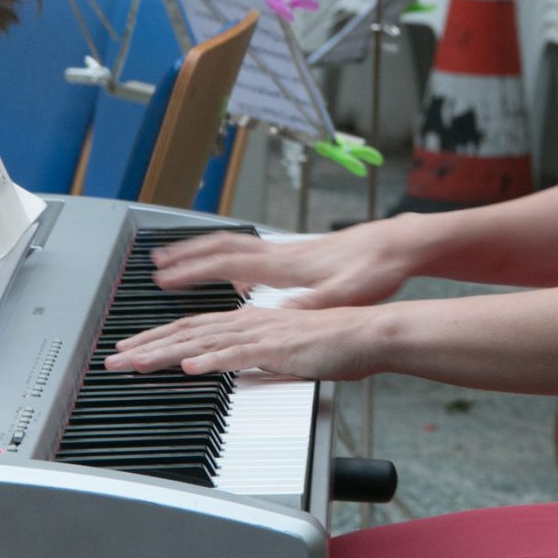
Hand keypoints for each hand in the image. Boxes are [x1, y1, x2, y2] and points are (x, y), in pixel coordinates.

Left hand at [104, 304, 379, 380]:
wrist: (367, 334)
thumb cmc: (335, 344)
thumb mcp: (285, 351)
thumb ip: (258, 357)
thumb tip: (237, 367)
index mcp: (249, 321)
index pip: (193, 328)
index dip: (158, 338)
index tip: (131, 348)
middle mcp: (248, 321)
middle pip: (185, 332)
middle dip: (145, 345)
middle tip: (112, 357)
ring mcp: (260, 334)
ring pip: (201, 342)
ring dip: (163, 353)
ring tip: (134, 363)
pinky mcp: (277, 348)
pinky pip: (236, 355)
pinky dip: (210, 360)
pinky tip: (188, 368)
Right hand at [151, 220, 410, 309]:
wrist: (399, 244)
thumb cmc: (376, 268)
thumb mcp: (348, 293)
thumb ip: (315, 304)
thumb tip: (281, 313)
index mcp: (288, 265)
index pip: (229, 264)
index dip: (194, 270)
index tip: (165, 276)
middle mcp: (283, 253)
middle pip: (224, 247)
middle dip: (188, 255)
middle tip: (158, 263)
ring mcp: (290, 251)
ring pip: (236, 245)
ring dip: (205, 252)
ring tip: (182, 261)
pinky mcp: (300, 254)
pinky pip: (253, 251)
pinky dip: (231, 257)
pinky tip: (232, 274)